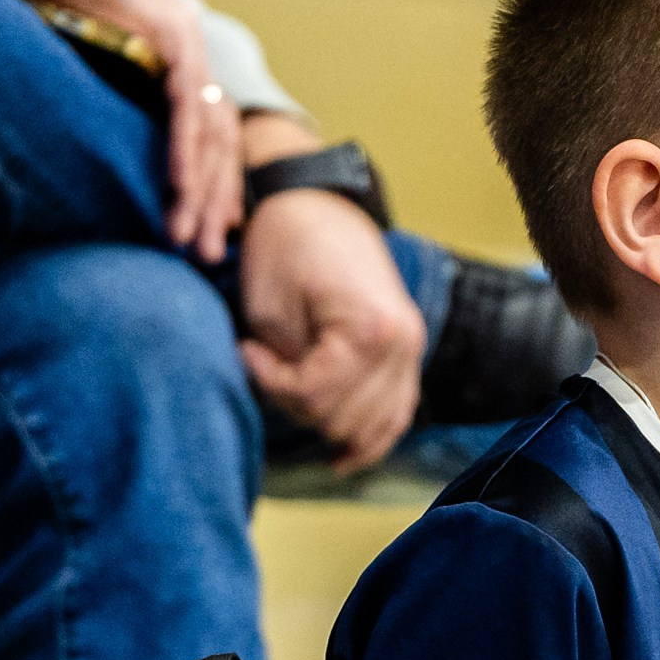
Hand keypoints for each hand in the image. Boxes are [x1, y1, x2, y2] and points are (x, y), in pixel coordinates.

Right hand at [33, 0, 243, 260]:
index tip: (206, 238)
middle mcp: (194, 61)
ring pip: (208, 136)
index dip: (213, 192)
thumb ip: (92, 108)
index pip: (209, 144)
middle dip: (214, 207)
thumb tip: (72, 159)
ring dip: (200, 192)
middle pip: (219, 149)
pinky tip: (180, 189)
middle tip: (208, 258)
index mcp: (178, 71)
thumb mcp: (78, 68)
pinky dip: (184, 149)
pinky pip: (185, 105)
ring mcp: (189, 47)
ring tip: (188, 238)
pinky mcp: (173, 36)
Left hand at [239, 188, 426, 471]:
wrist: (315, 201)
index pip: (318, 396)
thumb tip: (294, 408)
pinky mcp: (409, 351)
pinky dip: (370, 438)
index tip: (247, 352)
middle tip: (267, 370)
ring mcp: (413, 349)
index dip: (272, 385)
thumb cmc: (284, 246)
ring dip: (327, 423)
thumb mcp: (270, 310)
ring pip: (372, 426)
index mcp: (371, 329)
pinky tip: (342, 457)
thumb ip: (288, 370)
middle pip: (343, 417)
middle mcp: (404, 343)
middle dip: (296, 404)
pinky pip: (397, 414)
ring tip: (292, 395)